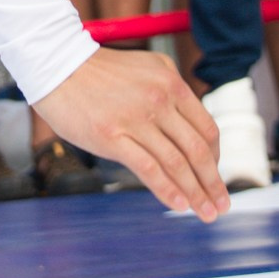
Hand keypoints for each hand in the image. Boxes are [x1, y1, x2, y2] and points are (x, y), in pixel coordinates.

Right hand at [32, 47, 226, 221]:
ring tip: (206, 213)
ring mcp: (136, 119)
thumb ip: (170, 95)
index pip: (206, 129)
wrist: (56, 64)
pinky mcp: (112, 137)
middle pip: (198, 150)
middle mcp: (159, 101)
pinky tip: (179, 206)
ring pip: (177, 163)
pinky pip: (149, 169)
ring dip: (196, 194)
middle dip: (213, 183)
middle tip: (222, 206)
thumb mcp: (146, 71)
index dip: (216, 159)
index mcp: (171, 84)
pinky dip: (168, 190)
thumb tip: (188, 130)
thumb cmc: (99, 72)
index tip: (215, 177)